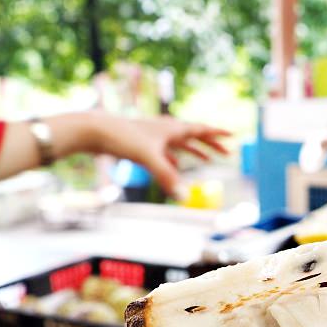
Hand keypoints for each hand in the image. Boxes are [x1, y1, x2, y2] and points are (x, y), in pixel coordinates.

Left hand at [0, 113, 230, 194]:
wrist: (93, 130)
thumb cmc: (121, 138)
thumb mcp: (148, 158)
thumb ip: (167, 177)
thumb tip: (184, 197)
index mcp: (171, 128)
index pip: (201, 130)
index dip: (218, 134)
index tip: (233, 135)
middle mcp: (164, 129)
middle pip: (194, 136)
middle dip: (211, 145)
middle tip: (226, 153)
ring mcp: (153, 136)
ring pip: (180, 143)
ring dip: (195, 151)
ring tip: (207, 159)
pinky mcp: (141, 143)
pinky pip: (166, 151)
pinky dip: (176, 158)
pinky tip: (176, 167)